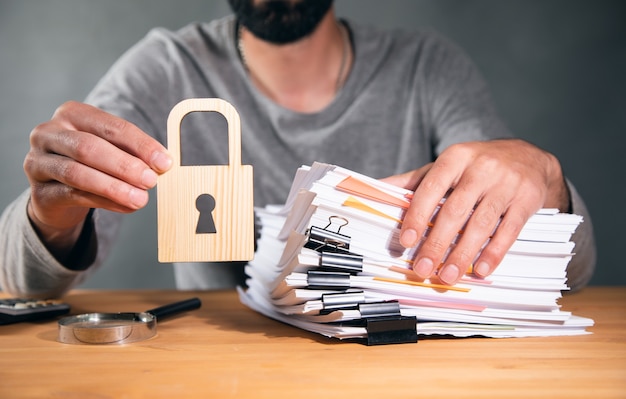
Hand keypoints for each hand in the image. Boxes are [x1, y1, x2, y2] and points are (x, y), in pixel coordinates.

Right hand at [23, 101, 171, 256]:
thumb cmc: (91, 164)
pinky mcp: (38, 191)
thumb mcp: (112, 151)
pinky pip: (73, 195)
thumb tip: (162, 164)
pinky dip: (104, 202)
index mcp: (71, 114)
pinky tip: (126, 207)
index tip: (164, 162)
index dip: (140, 144)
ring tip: (140, 198)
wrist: (57, 193)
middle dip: (124, 165)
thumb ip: (133, 153)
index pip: (110, 126)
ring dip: (114, 187)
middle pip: (89, 147)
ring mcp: (38, 162)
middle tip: (151, 180)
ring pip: (77, 173)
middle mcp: (49, 133)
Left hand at [382, 139, 569, 284]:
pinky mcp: (527, 200)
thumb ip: (414, 181)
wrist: (527, 157)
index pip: (431, 188)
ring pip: (481, 224)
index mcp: (455, 158)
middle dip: (437, 243)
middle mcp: (481, 168)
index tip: (407, 242)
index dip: (417, 216)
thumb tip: (375, 187)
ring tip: (448, 276)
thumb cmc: (476, 166)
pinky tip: (481, 269)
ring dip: (463, 254)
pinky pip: (509, 230)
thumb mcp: (446, 166)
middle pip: (454, 211)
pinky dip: (494, 253)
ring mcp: (506, 184)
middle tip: (423, 268)